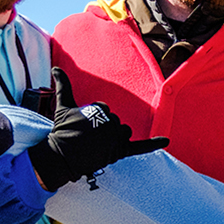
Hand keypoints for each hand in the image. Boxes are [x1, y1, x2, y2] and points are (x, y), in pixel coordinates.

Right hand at [26, 69, 168, 190]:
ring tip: (99, 143)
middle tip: (88, 137)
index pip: (106, 110)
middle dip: (105, 129)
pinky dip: (155, 144)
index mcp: (102, 109)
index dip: (94, 119)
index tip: (83, 126)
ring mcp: (117, 137)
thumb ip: (64, 85)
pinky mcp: (121, 152)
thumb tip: (56, 68)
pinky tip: (167, 141)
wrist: (62, 156)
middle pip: (116, 122)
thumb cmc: (63, 130)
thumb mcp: (63, 105)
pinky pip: (142, 147)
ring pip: (125, 133)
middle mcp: (112, 122)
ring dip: (116, 137)